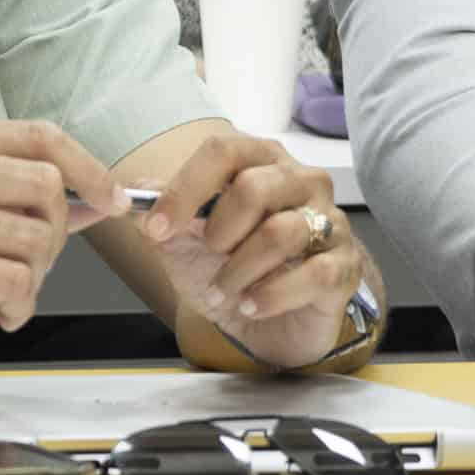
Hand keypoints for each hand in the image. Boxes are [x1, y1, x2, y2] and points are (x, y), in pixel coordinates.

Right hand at [0, 121, 123, 367]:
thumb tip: (96, 197)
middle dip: (57, 235)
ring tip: (11, 293)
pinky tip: (0, 313)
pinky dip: (19, 303)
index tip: (114, 199)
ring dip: (36, 279)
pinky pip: (10, 280)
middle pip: (45, 188)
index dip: (88, 166)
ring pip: (34, 239)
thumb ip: (11, 196)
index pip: (38, 136)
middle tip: (33, 265)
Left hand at [144, 130, 360, 369]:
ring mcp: (330, 222)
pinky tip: (251, 304)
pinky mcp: (344, 266)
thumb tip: (130, 191)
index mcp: (262, 161)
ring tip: (223, 290)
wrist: (268, 323)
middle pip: (254, 187)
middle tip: (209, 255)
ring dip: (238, 271)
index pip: (224, 151)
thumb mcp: (184, 242)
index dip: (184, 188)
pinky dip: (270, 295)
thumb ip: (160, 212)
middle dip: (217, 230)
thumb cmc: (230, 270)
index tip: (156, 226)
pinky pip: (312, 274)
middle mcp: (302, 182)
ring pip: (280, 233)